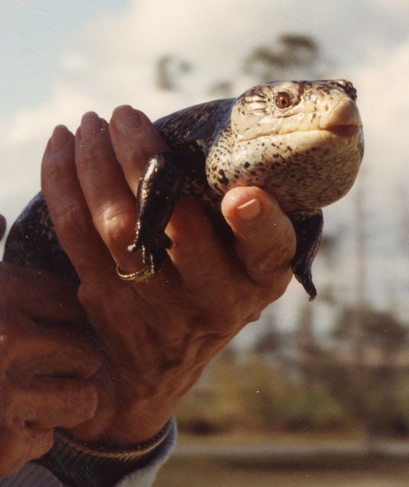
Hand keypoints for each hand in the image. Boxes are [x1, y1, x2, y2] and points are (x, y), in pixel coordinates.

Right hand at [0, 262, 100, 475]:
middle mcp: (8, 338)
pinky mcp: (2, 441)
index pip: (71, 304)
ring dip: (58, 402)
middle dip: (67, 364)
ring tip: (25, 398)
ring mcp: (6, 392)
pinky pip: (46, 438)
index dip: (62, 320)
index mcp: (2, 294)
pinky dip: (27, 438)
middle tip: (37, 371)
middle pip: (87, 351)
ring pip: (82, 398)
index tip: (43, 330)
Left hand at [40, 106, 295, 445]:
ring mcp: (157, 303)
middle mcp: (214, 295)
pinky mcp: (107, 299)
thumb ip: (252, 217)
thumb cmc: (218, 286)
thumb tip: (228, 135)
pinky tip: (61, 146)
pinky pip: (76, 236)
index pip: (269, 250)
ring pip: (118, 226)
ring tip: (90, 122)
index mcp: (259, 277)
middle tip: (124, 114)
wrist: (161, 371)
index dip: (258, 224)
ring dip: (95, 165)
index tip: (241, 196)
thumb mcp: (252, 266)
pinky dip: (62, 184)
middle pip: (177, 227)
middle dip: (144, 163)